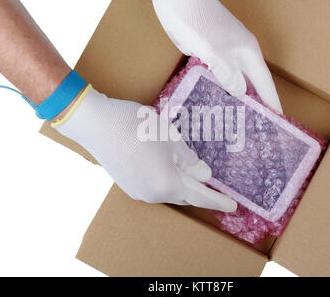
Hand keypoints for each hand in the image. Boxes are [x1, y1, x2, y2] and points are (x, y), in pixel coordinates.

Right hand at [55, 86, 236, 211]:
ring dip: (181, 182)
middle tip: (209, 177)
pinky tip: (165, 163)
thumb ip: (190, 159)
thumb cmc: (136, 127)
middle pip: (184, 195)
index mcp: (167, 184)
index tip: (233, 206)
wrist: (96, 124)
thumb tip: (204, 174)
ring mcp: (137, 192)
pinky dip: (165, 179)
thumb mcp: (170, 138)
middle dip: (199, 189)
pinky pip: (154, 187)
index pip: (200, 197)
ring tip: (187, 165)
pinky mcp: (127, 185)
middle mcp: (152, 195)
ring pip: (168, 191)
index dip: (218, 201)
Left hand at [153, 0, 282, 112]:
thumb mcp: (215, 51)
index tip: (278, 121)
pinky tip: (213, 102)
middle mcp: (237, 55)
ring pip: (232, 81)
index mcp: (247, 53)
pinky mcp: (206, 54)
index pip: (264, 83)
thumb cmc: (199, 21)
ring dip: (234, 99)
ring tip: (234, 121)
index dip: (271, 102)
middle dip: (253, 105)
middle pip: (250, 84)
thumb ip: (229, 75)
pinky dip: (217, 90)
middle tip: (254, 128)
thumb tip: (240, 93)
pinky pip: (216, 77)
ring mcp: (222, 54)